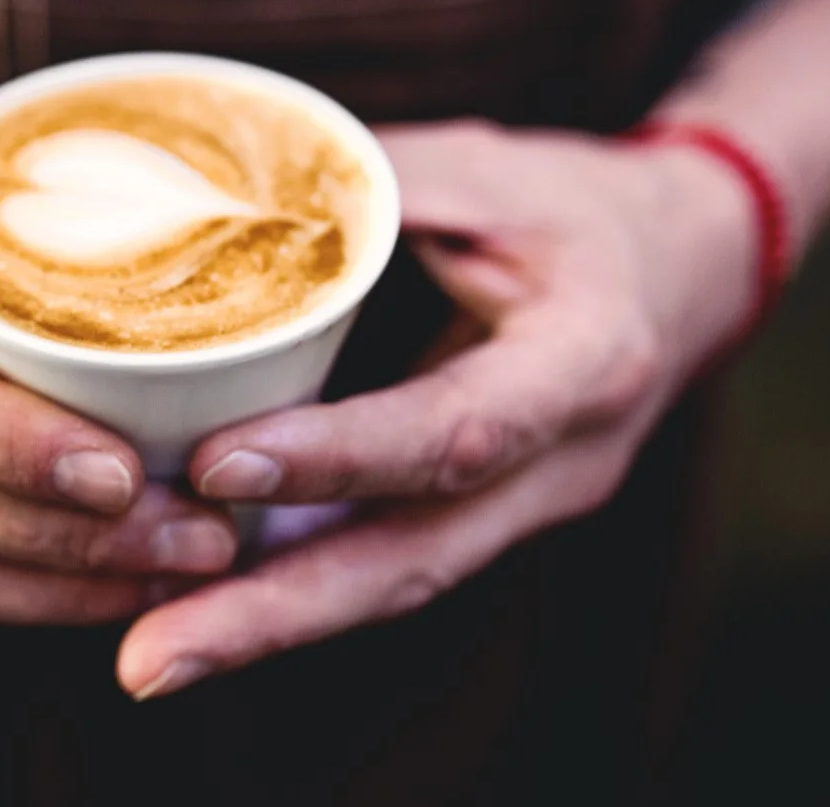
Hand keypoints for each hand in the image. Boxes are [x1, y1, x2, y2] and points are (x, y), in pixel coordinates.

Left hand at [116, 119, 757, 696]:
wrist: (682, 267)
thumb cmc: (572, 207)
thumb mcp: (485, 170)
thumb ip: (365, 192)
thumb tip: (212, 205)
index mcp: (584, 362)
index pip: (458, 428)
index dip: (341, 457)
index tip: (215, 464)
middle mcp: (563, 466)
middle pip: (415, 562)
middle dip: (274, 613)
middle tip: (148, 658)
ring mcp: (525, 512)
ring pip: (389, 583)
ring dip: (263, 625)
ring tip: (147, 656)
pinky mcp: (477, 523)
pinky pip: (377, 565)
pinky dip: (281, 590)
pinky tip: (186, 609)